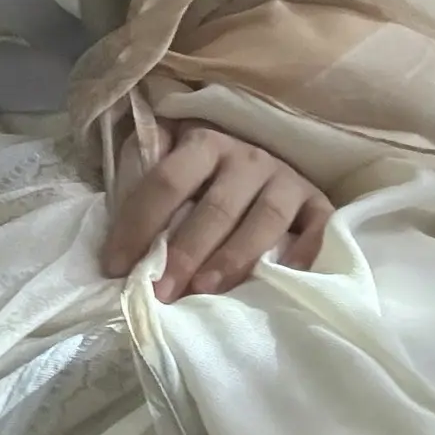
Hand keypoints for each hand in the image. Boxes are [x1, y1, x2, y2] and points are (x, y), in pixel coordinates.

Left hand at [102, 121, 331, 302]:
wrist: (263, 158)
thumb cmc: (205, 173)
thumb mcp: (169, 161)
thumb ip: (142, 182)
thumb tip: (115, 236)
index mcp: (203, 143)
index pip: (166, 182)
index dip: (138, 225)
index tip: (116, 266)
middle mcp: (247, 157)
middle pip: (215, 207)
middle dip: (185, 252)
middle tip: (162, 291)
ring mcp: (286, 179)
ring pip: (264, 220)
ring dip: (234, 257)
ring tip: (206, 290)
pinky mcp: (318, 202)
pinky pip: (318, 227)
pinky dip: (304, 251)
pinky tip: (283, 277)